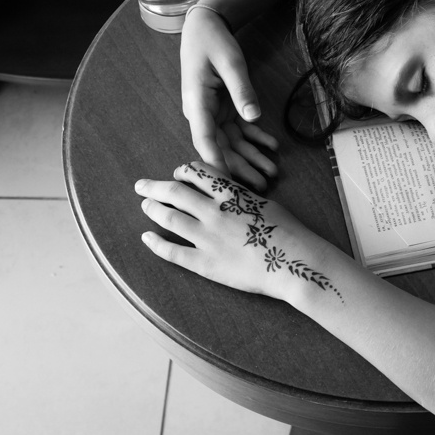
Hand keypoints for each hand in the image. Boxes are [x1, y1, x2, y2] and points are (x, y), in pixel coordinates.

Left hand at [136, 162, 342, 302]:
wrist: (293, 262)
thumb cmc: (287, 231)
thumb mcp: (264, 202)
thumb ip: (240, 197)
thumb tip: (227, 195)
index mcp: (230, 193)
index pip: (197, 173)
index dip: (182, 171)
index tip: (176, 174)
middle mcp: (213, 211)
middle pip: (175, 192)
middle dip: (154, 187)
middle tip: (141, 185)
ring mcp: (207, 238)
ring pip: (169, 218)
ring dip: (153, 209)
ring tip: (145, 206)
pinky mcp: (204, 263)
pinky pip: (172, 252)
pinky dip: (156, 244)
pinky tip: (146, 238)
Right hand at [180, 7, 276, 188]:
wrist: (205, 27)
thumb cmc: (213, 42)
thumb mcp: (230, 62)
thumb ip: (241, 90)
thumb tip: (252, 117)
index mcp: (196, 103)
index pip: (204, 139)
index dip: (216, 161)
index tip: (228, 182)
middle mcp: (202, 113)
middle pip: (221, 147)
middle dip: (240, 168)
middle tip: (261, 186)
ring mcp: (212, 112)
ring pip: (232, 142)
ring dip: (251, 157)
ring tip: (271, 172)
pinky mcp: (223, 109)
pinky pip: (240, 129)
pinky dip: (255, 138)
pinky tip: (272, 147)